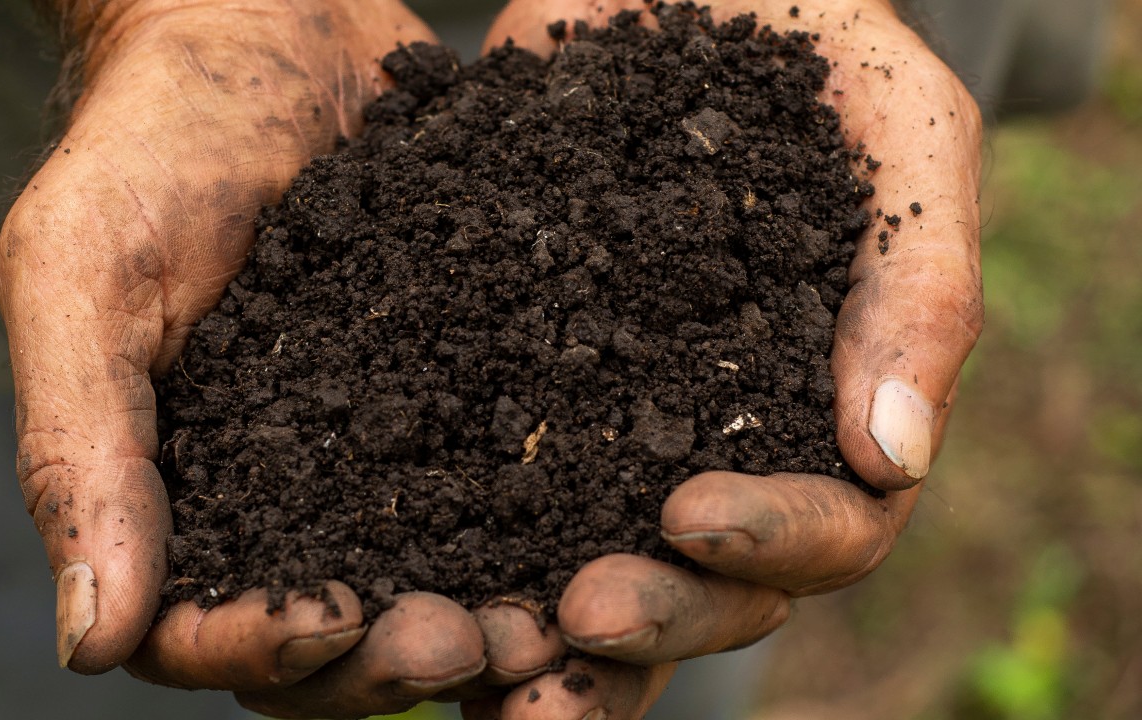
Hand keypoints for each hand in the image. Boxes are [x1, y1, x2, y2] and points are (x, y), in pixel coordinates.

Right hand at [0, 1, 562, 714]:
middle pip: (329, 642)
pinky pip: (504, 488)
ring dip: (483, 624)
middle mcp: (280, 497)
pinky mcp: (459, 398)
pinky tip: (602, 532)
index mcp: (172, 493)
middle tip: (468, 642)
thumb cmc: (151, 142)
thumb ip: (79, 451)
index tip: (334, 620)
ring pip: (428, 587)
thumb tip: (91, 644)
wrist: (269, 33)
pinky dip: (545, 531)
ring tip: (547, 623)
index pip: (199, 631)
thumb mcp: (83, 278)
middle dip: (390, 661)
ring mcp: (376, 456)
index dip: (260, 650)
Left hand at [462, 1, 983, 716]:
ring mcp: (613, 419)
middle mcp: (720, 438)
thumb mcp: (899, 129)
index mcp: (826, 404)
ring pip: (590, 566)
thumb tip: (893, 458)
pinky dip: (447, 544)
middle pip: (705, 582)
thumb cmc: (808, 39)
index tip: (690, 515)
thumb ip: (920, 284)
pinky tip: (390, 576)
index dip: (771, 540)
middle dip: (649, 613)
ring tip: (472, 659)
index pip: (831, 525)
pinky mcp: (508, 378)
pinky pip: (480, 485)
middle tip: (571, 622)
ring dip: (540, 636)